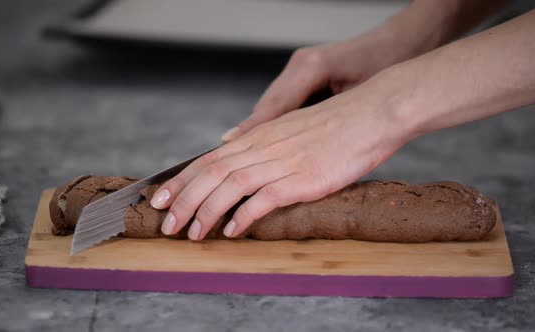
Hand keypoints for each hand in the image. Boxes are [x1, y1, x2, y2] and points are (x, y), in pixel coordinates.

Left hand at [150, 77, 414, 239]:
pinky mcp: (304, 178)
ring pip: (230, 186)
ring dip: (206, 211)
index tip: (161, 197)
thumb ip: (264, 142)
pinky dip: (244, 215)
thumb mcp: (292, 128)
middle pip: (211, 173)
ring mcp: (284, 162)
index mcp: (260, 136)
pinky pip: (265, 198)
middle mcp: (265, 147)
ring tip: (192, 233)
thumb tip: (238, 151)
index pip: (209, 159)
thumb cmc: (336, 125)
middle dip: (183, 200)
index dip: (181, 180)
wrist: (372, 114)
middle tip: (166, 224)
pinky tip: (232, 231)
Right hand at [221, 20, 433, 142]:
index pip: (275, 104)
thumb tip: (297, 137)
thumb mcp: (358, 95)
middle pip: (267, 105)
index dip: (253, 127)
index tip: (231, 145)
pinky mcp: (307, 74)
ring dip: (259, 128)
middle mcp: (300, 65)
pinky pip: (284, 101)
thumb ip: (328, 114)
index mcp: (311, 66)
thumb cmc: (383, 68)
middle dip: (249, 131)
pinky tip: (267, 139)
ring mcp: (301, 68)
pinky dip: (274, 120)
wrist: (399, 47)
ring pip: (273, 105)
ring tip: (239, 153)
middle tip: (226, 154)